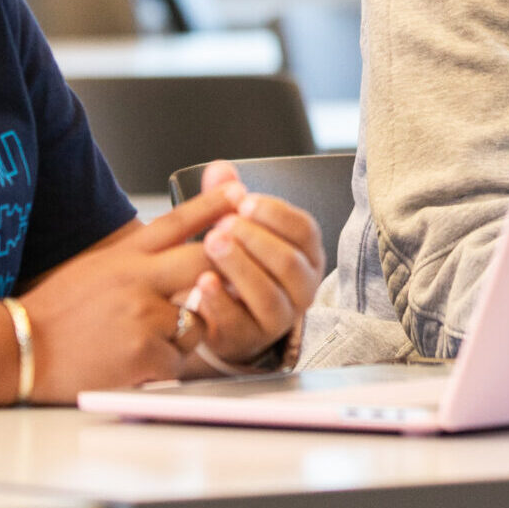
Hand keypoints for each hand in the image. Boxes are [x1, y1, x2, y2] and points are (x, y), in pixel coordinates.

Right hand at [16, 191, 228, 401]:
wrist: (18, 349)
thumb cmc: (55, 312)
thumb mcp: (93, 267)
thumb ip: (135, 259)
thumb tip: (178, 250)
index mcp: (124, 256)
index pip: (176, 222)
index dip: (212, 204)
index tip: (239, 189)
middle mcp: (137, 280)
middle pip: (204, 261)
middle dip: (226, 266)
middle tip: (237, 273)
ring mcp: (143, 316)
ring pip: (197, 320)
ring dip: (182, 333)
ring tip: (144, 339)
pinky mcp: (145, 353)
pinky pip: (178, 359)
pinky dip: (163, 365)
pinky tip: (134, 364)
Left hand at [179, 161, 323, 368]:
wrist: (222, 312)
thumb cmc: (237, 262)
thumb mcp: (236, 227)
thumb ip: (228, 198)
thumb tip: (219, 169)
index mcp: (306, 253)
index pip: (304, 230)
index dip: (275, 214)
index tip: (243, 201)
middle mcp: (302, 287)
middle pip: (288, 262)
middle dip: (255, 239)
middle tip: (223, 223)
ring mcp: (280, 317)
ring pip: (268, 294)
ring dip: (239, 266)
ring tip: (211, 243)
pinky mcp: (251, 338)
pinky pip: (239, 321)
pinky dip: (220, 300)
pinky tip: (203, 280)